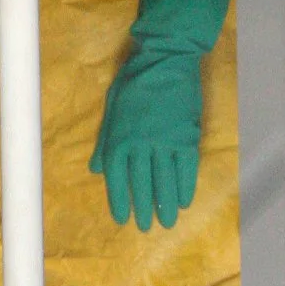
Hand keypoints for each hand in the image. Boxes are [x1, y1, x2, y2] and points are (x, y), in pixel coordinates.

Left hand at [90, 0, 232, 230]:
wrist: (166, 59)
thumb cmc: (134, 81)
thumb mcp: (112, 107)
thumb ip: (105, 141)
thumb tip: (97, 169)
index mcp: (119, 138)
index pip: (117, 178)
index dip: (119, 201)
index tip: (123, 218)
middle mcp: (141, 145)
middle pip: (142, 184)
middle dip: (144, 208)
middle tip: (148, 227)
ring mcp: (165, 142)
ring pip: (165, 181)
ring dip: (166, 204)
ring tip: (167, 221)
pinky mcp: (187, 136)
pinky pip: (187, 169)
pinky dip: (186, 187)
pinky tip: (185, 201)